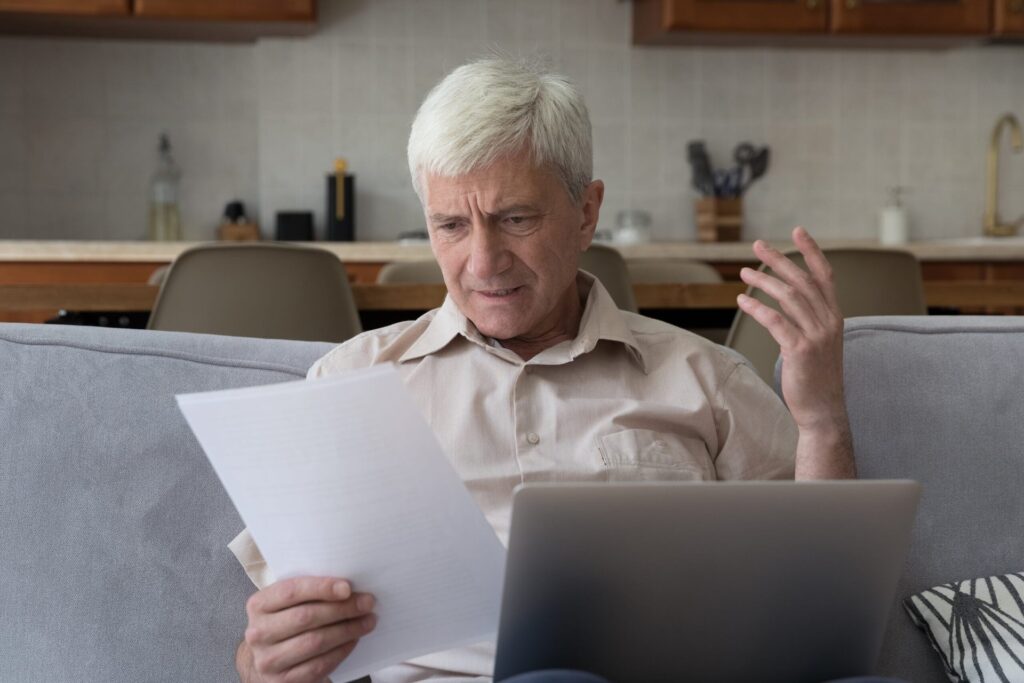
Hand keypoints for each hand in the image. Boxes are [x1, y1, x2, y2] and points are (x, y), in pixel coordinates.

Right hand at [239, 576, 376, 682]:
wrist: (271, 658)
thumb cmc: (286, 622)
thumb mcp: (289, 603)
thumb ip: (309, 592)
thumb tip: (348, 587)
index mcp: (258, 605)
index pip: (291, 591)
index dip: (321, 588)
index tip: (347, 587)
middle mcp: (258, 633)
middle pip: (306, 617)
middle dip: (342, 608)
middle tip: (367, 603)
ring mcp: (268, 660)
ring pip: (315, 641)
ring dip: (347, 630)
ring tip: (367, 621)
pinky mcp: (283, 681)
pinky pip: (319, 665)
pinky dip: (341, 651)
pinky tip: (354, 640)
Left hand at [736, 227, 845, 433]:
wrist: (823, 410)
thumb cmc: (815, 377)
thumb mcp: (818, 343)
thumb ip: (807, 321)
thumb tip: (783, 305)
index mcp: (834, 317)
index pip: (825, 275)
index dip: (811, 251)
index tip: (797, 231)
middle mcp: (829, 322)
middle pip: (802, 280)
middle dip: (778, 259)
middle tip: (757, 245)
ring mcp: (816, 335)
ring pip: (788, 297)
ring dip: (763, 281)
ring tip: (743, 274)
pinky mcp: (800, 350)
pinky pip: (776, 321)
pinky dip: (757, 308)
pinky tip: (742, 300)